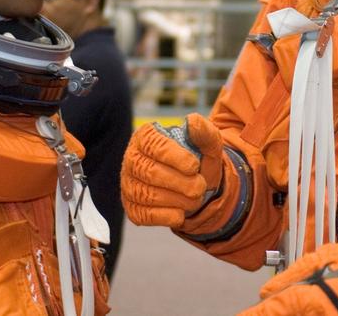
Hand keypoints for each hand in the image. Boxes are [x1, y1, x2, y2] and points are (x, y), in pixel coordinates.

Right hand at [121, 113, 224, 227]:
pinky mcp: (131, 207)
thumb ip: (204, 132)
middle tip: (200, 187)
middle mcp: (132, 158)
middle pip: (149, 172)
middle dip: (179, 182)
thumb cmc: (199, 161)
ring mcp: (129, 184)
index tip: (194, 166)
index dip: (174, 157)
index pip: (153, 145)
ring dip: (176, 200)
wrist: (196, 188)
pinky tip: (181, 214)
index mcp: (146, 136)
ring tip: (195, 199)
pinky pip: (144, 215)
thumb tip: (193, 121)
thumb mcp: (208, 145)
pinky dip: (165, 216)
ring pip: (146, 195)